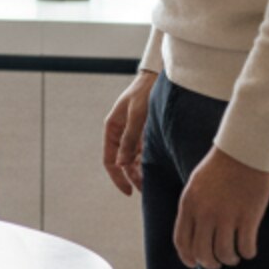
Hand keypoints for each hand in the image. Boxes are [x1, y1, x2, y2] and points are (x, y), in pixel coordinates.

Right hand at [101, 71, 156, 196]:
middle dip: (132, 177)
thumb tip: (122, 164)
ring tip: (154, 182)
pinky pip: (145, 152)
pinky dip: (149, 161)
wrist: (159, 77)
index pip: (110, 160)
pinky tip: (159, 169)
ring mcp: (133, 133)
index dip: (118, 177)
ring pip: (134, 159)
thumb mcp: (137, 116)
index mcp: (112, 128)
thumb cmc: (145, 93)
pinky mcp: (145, 131)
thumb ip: (130, 140)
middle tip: (146, 190)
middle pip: (123, 162)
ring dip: (142, 171)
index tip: (128, 191)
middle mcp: (121, 133)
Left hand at [174, 146, 268, 268]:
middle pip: (202, 253)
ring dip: (230, 259)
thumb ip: (193, 206)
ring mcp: (227, 216)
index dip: (188, 257)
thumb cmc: (221, 164)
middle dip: (210, 263)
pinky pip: (246, 247)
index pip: (182, 241)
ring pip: (224, 253)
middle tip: (219, 263)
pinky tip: (249, 250)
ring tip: (235, 256)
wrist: (244, 149)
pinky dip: (247, 253)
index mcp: (188, 204)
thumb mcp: (196, 184)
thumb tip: (196, 229)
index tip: (194, 262)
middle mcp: (204, 213)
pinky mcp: (248, 216)